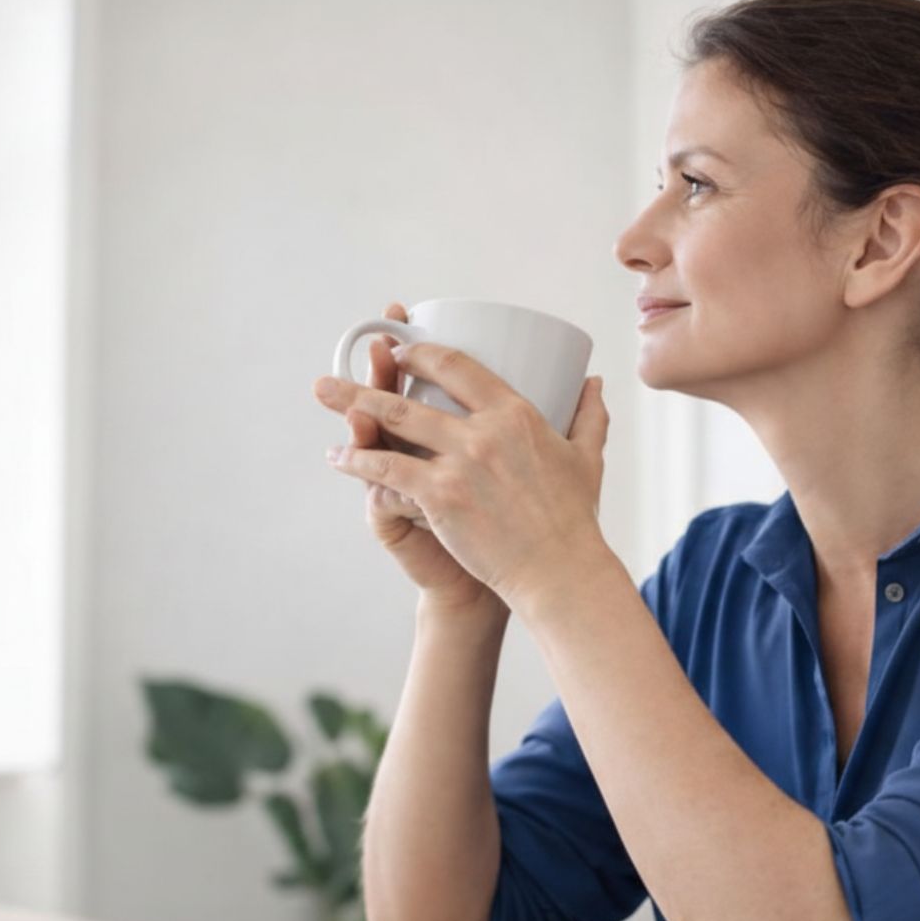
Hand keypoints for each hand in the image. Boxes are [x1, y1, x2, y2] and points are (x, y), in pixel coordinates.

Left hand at [314, 338, 611, 611]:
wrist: (560, 570)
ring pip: (391, 424)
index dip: (421, 353)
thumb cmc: (574, 518)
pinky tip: (338, 456)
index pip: (458, 365)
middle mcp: (484, 431)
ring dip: (351, 407)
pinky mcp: (440, 497)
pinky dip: (357, 461)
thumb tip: (595, 382)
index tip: (400, 350)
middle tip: (345, 366)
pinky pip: (386, 472)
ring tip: (324, 393)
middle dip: (370, 375)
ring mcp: (459, 464)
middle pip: (413, 393)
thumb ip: (590, 415)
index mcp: (517, 414)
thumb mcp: (587, 457)